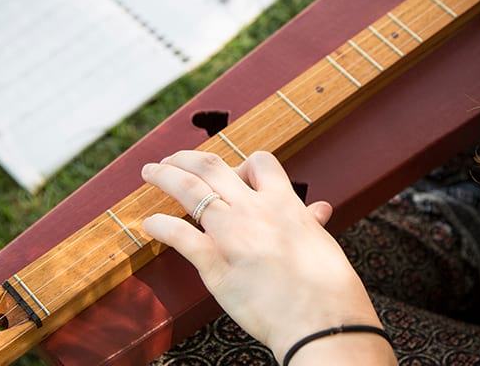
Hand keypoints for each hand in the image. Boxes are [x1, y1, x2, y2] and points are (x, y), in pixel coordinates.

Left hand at [140, 151, 383, 360]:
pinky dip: (160, 225)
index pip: (259, 162)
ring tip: (150, 172)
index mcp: (284, 203)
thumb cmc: (329, 288)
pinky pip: (179, 235)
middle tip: (170, 159)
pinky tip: (150, 225)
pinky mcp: (214, 263)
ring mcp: (232, 234)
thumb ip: (311, 222)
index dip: (241, 162)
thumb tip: (321, 208)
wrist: (321, 321)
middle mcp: (255, 210)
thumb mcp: (323, 243)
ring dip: (165, 176)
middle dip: (186, 158)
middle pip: (212, 167)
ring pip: (189, 190)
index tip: (231, 171)